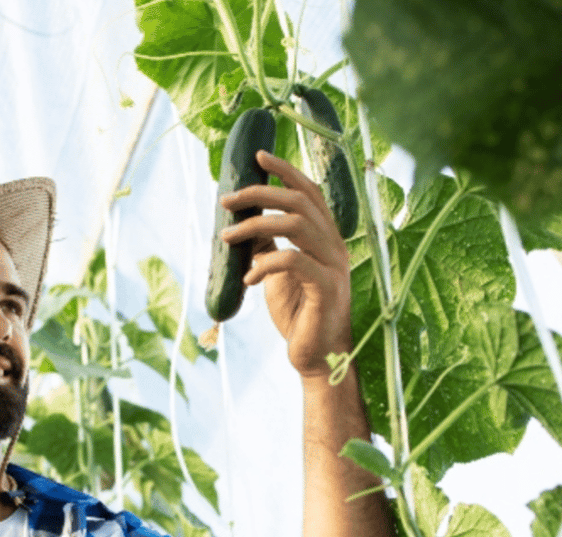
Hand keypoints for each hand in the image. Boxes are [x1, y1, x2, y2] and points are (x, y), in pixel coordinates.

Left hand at [218, 150, 352, 378]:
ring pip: (295, 224)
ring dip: (254, 226)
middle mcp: (334, 245)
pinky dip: (264, 264)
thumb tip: (242, 223)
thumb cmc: (298, 312)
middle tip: (227, 201)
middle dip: (259, 193)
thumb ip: (266, 246)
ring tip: (227, 238)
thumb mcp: (276, 272)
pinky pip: (293, 261)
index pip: (309, 191)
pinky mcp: (326, 287)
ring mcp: (334, 265)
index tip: (258, 156)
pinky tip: (249, 279)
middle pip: (299, 201)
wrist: (316, 355)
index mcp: (326, 237)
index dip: (285, 170)